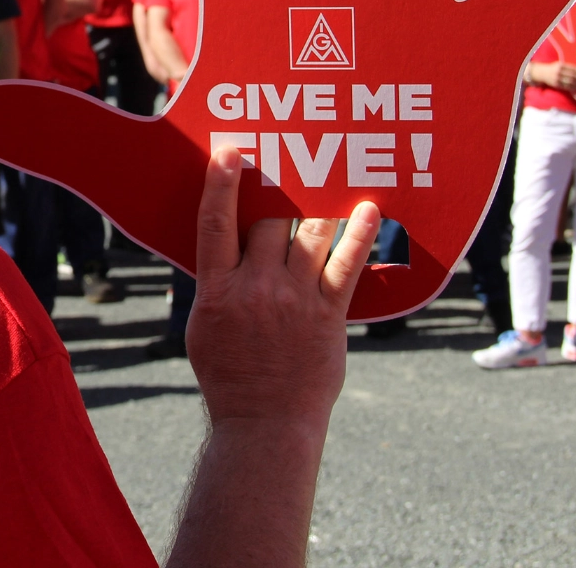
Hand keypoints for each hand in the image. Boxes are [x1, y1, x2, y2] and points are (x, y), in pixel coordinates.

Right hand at [188, 148, 379, 424]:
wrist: (265, 423)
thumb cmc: (229, 377)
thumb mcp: (205, 327)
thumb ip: (215, 286)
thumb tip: (221, 251)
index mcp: (218, 290)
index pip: (216, 224)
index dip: (222, 184)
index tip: (231, 152)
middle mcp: (256, 287)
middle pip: (268, 221)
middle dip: (278, 188)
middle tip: (289, 159)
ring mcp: (294, 300)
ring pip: (309, 235)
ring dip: (319, 203)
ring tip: (329, 175)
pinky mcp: (328, 315)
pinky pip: (347, 266)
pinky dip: (359, 235)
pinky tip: (370, 210)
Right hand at [528, 61, 575, 93]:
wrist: (541, 73)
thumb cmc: (553, 68)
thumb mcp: (560, 64)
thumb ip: (569, 67)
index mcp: (561, 65)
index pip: (574, 69)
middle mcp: (559, 72)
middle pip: (573, 76)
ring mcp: (557, 78)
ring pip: (570, 82)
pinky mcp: (556, 84)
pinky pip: (566, 87)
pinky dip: (573, 88)